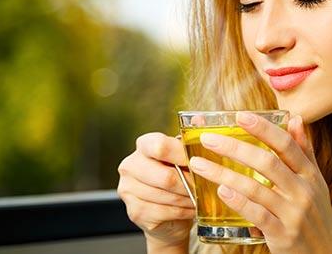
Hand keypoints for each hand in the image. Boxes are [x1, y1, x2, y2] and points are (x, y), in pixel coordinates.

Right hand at [117, 132, 195, 249]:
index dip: (182, 155)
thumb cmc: (178, 176)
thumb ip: (190, 138)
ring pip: (166, 196)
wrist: (167, 209)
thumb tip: (199, 119)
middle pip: (165, 177)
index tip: (199, 163)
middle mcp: (130, 165)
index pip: (159, 146)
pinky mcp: (133, 211)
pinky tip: (189, 208)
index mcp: (143, 145)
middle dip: (189, 184)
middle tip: (203, 186)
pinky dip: (182, 211)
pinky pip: (164, 212)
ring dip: (187, 199)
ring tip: (198, 197)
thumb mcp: (185, 155)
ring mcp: (128, 189)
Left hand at [188, 112, 331, 253]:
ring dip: (225, 174)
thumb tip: (294, 118)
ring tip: (200, 165)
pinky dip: (239, 202)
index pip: (286, 145)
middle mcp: (303, 191)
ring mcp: (293, 213)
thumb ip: (304, 150)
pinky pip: (258, 215)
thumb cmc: (317, 215)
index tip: (240, 116)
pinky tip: (221, 191)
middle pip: (267, 162)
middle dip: (235, 148)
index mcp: (309, 174)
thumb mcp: (315, 181)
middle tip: (208, 139)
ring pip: (256, 188)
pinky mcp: (283, 235)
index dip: (263, 128)